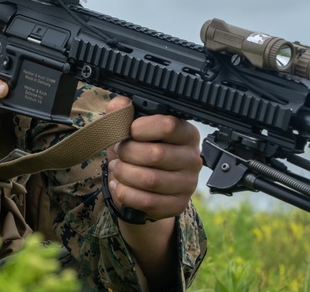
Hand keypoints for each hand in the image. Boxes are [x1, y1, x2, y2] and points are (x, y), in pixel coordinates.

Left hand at [104, 95, 201, 222]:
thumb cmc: (139, 151)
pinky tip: (119, 185)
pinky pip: (148, 202)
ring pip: (150, 180)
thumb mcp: (130, 128)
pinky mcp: (178, 205)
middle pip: (156, 154)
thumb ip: (123, 111)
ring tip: (117, 168)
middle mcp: (192, 158)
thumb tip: (118, 104)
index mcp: (186, 133)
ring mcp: (188, 184)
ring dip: (124, 173)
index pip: (168, 125)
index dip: (141, 128)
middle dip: (127, 153)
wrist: (143, 185)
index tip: (129, 131)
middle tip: (118, 152)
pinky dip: (126, 193)